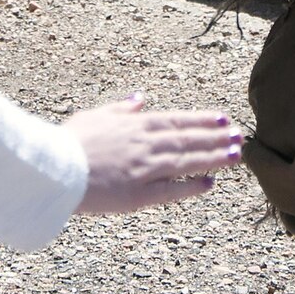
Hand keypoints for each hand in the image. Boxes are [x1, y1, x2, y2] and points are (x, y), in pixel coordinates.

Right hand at [63, 95, 243, 213]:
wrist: (54, 170)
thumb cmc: (70, 142)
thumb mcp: (96, 116)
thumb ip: (122, 109)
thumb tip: (140, 98)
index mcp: (135, 125)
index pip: (177, 120)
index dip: (202, 120)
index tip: (223, 118)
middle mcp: (145, 145)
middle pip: (188, 139)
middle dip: (216, 137)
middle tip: (240, 136)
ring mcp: (145, 169)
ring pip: (187, 161)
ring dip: (213, 157)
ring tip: (235, 155)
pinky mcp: (139, 195)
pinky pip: (171, 190)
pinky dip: (191, 186)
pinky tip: (209, 183)